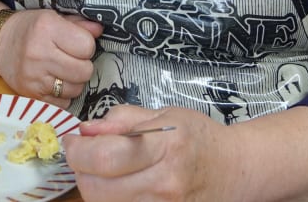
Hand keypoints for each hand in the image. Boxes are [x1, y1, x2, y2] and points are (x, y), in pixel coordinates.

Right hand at [0, 10, 101, 106]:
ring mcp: (34, 77)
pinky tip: (55, 81)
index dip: (86, 45)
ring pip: (75, 89)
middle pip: (84, 71)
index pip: (86, 46)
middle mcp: (39, 53)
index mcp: (46, 28)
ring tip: (64, 70)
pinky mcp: (30, 94)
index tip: (77, 43)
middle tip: (72, 58)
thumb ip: (79, 24)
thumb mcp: (53, 17)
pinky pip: (62, 103)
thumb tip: (100, 31)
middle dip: (83, 65)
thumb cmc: (30, 28)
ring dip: (74, 81)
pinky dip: (63, 95)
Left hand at [63, 105, 231, 201]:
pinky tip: (118, 185)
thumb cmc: (199, 138)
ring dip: (94, 186)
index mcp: (165, 145)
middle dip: (81, 169)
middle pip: (98, 187)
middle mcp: (165, 182)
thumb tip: (86, 129)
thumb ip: (122, 119)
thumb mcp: (164, 114)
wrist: (234, 168)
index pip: (105, 156)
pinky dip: (111, 200)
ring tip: (104, 169)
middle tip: (85, 155)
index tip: (73, 141)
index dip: (77, 150)